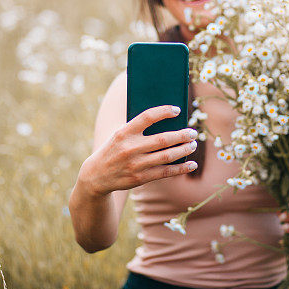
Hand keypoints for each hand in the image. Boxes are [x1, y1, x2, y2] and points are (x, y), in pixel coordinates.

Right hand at [81, 105, 198, 196]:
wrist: (96, 176)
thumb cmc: (113, 149)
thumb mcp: (119, 135)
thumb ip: (138, 128)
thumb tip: (168, 121)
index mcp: (124, 132)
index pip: (147, 117)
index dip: (163, 112)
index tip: (177, 110)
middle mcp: (130, 148)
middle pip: (162, 139)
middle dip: (182, 135)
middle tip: (193, 132)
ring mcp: (136, 164)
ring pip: (167, 156)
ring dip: (184, 150)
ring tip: (193, 144)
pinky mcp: (140, 178)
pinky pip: (165, 172)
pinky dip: (181, 168)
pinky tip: (191, 164)